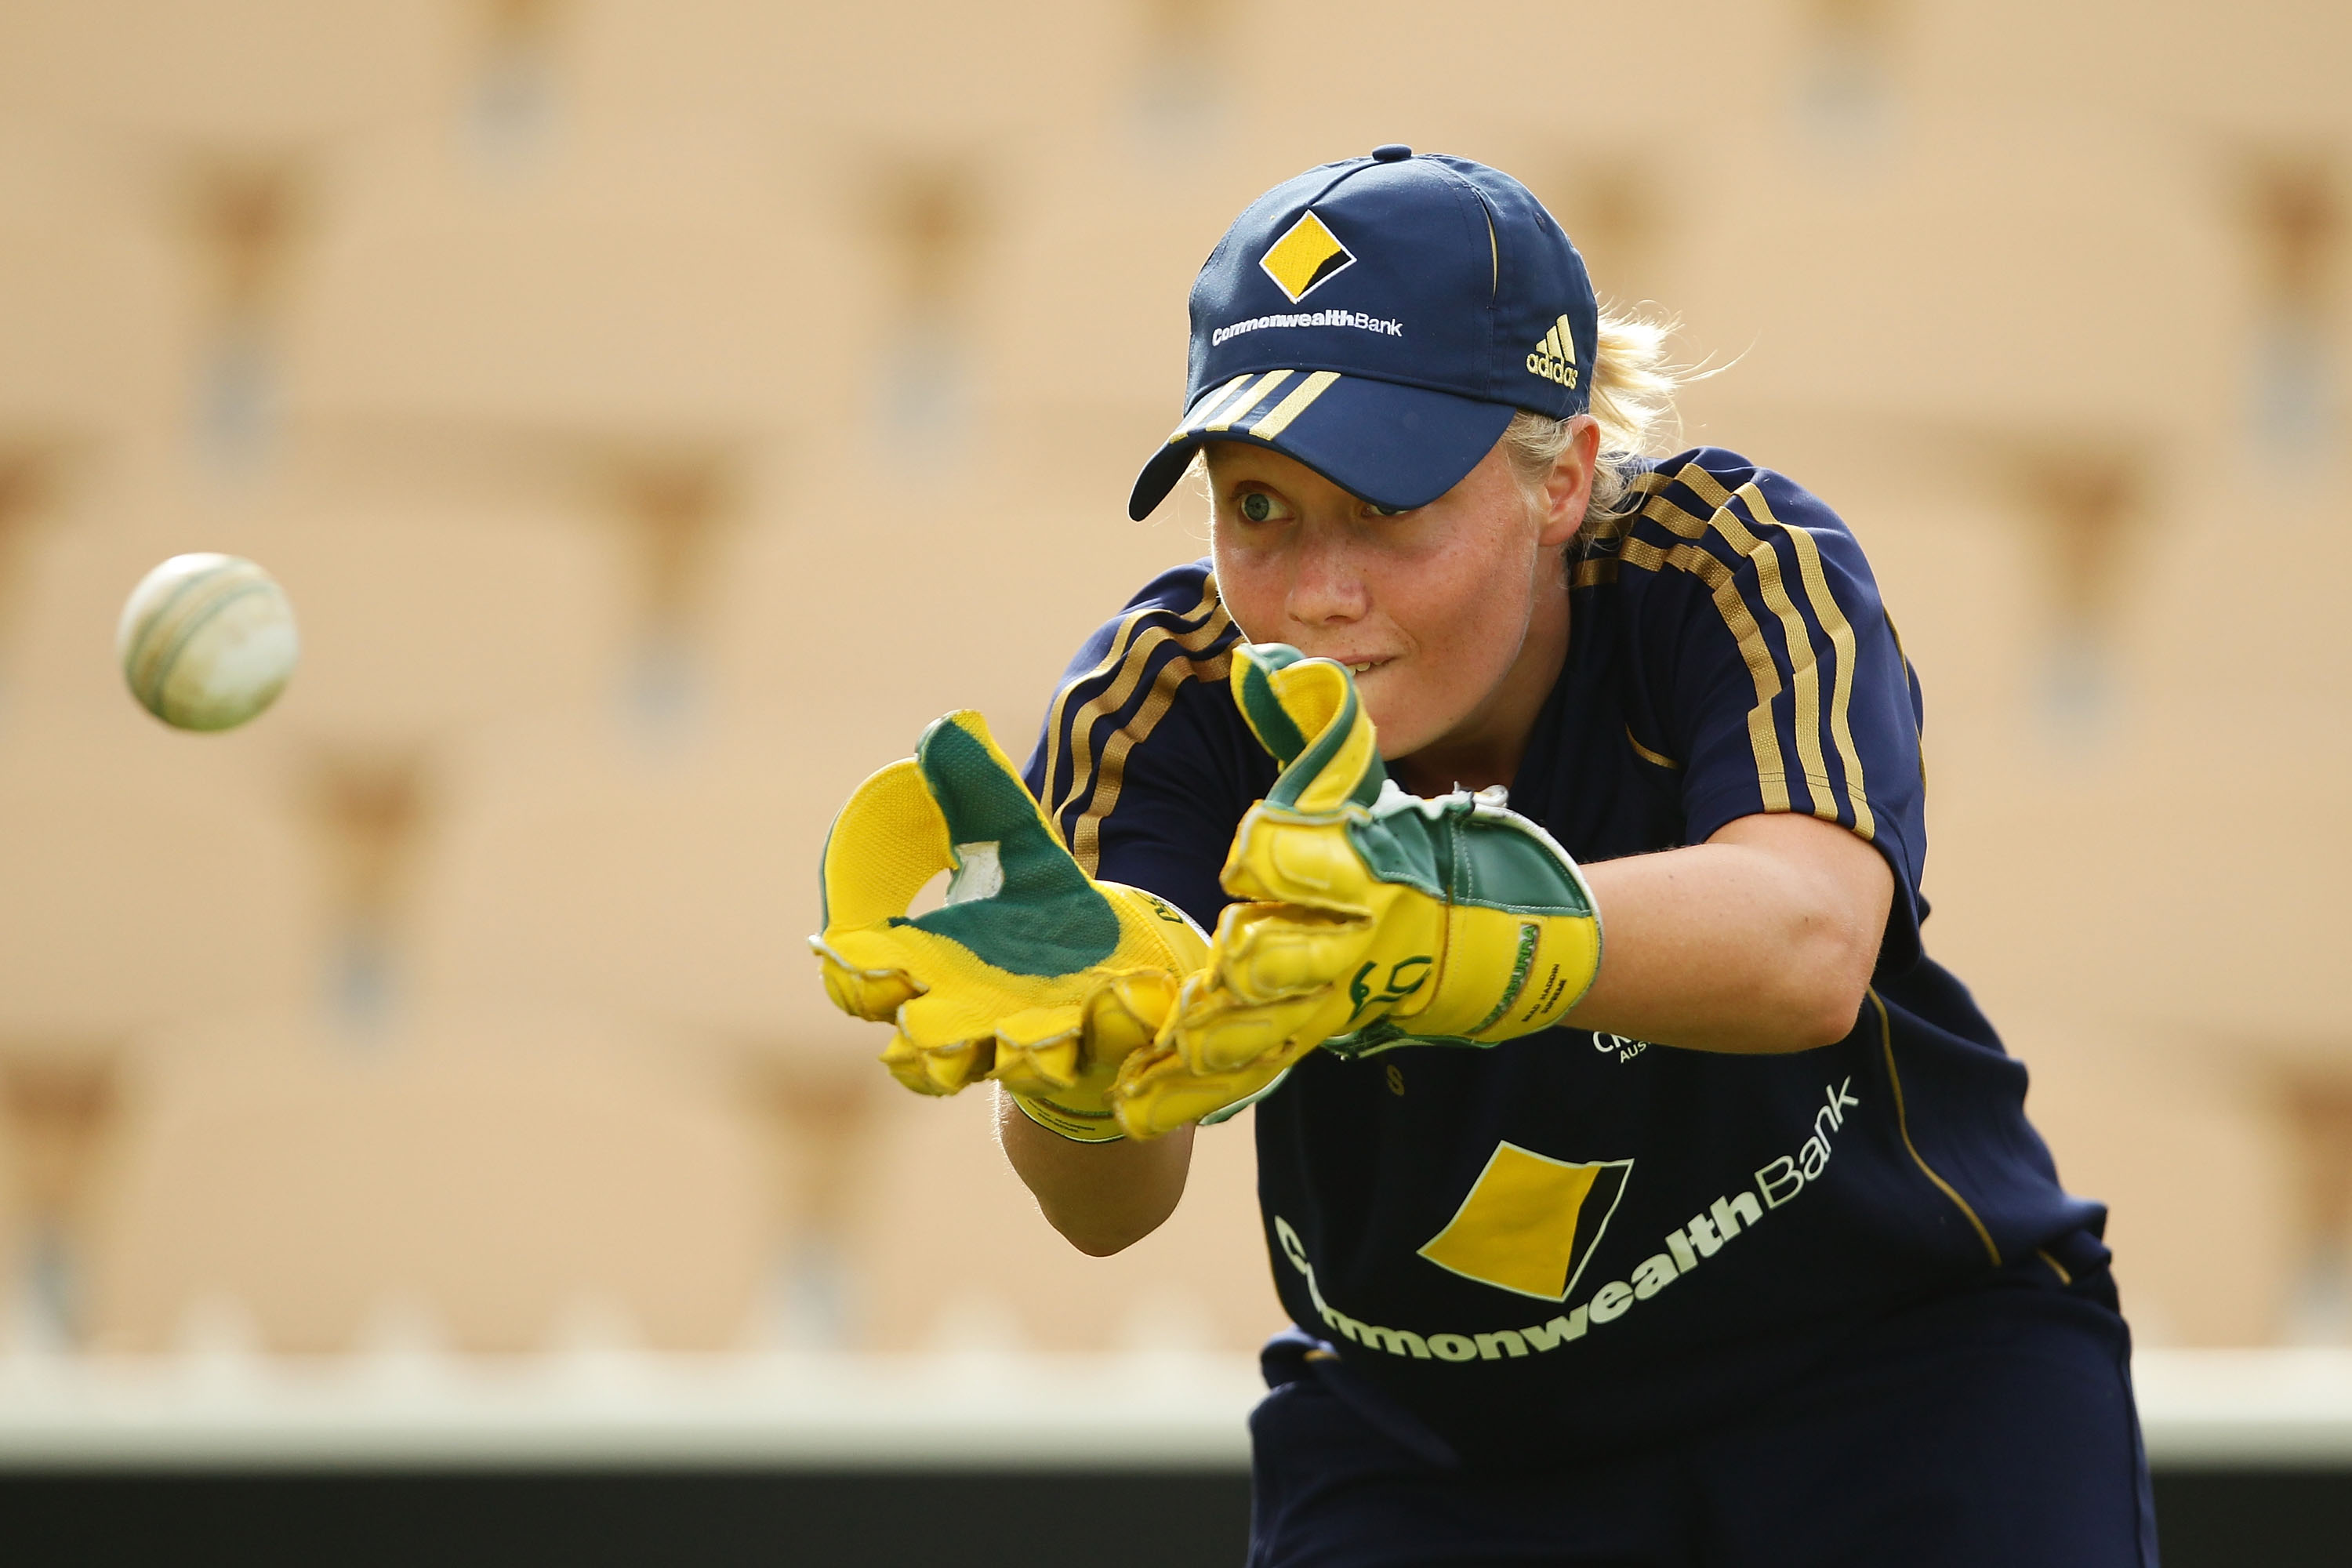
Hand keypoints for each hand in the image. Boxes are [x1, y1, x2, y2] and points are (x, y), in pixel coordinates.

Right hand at [811, 710, 1206, 1141]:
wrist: (1118, 972)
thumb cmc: (1040, 914)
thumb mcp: (1014, 846)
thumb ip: (979, 797)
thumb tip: (944, 729)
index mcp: (927, 971)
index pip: (862, 984)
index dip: (852, 975)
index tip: (855, 952)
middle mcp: (971, 1021)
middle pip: (922, 1054)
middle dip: (924, 1042)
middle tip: (923, 1019)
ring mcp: (1039, 1042)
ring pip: (1012, 1067)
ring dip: (1018, 1052)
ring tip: (1024, 1037)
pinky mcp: (1105, 1049)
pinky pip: (1105, 1049)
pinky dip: (1113, 1023)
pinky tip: (1125, 992)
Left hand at [1155, 643, 1603, 1074]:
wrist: (1503, 941)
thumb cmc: (1419, 852)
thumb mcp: (1367, 783)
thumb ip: (1314, 725)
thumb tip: (1260, 663)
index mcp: (1361, 869)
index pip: (1303, 859)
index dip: (1270, 856)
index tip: (1249, 854)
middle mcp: (1347, 940)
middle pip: (1279, 957)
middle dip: (1236, 972)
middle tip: (1189, 989)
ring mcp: (1332, 995)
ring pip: (1260, 1024)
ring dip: (1205, 1044)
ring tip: (1145, 1068)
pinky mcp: (1316, 1031)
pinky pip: (1252, 1063)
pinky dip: (1195, 1089)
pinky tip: (1135, 1108)